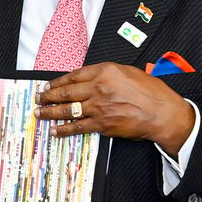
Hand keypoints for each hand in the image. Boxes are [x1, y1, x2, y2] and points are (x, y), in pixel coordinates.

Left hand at [35, 62, 192, 154]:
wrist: (163, 113)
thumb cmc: (151, 92)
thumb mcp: (128, 72)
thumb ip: (107, 74)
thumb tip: (89, 78)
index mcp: (105, 71)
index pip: (74, 75)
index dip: (57, 81)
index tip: (48, 84)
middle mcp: (99, 88)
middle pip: (66, 92)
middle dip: (47, 96)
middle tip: (38, 98)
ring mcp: (98, 107)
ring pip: (67, 109)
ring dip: (50, 112)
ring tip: (39, 113)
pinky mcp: (102, 124)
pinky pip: (77, 127)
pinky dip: (64, 129)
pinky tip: (55, 130)